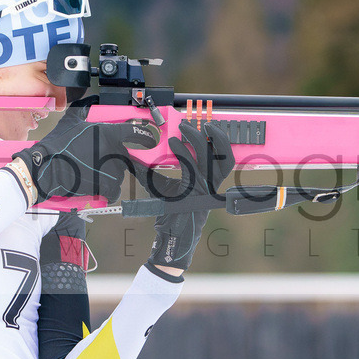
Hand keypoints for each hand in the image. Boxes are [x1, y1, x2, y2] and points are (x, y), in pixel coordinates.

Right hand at [15, 96, 156, 203]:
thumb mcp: (71, 120)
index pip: (138, 133)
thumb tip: (91, 99)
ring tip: (92, 171)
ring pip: (120, 173)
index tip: (150, 139)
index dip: (146, 136)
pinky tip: (96, 186)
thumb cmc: (58, 145)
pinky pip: (114, 190)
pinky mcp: (108, 186)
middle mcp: (115, 151)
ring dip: (110, 174)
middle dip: (120, 159)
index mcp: (109, 133)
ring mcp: (113, 170)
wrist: (47, 169)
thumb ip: (85, 108)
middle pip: (128, 156)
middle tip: (103, 160)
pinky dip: (107, 191)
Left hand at [139, 120, 233, 270]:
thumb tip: (135, 156)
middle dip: (214, 135)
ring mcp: (204, 189)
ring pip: (209, 157)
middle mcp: (211, 185)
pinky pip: (190, 167)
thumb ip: (153, 171)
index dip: (220, 140)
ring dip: (199, 139)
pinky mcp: (194, 192)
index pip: (224, 158)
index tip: (208, 126)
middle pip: (222, 154)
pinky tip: (173, 144)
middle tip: (201, 123)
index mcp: (210, 182)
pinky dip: (182, 152)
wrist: (170, 236)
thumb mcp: (162, 187)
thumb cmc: (168, 213)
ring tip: (187, 128)